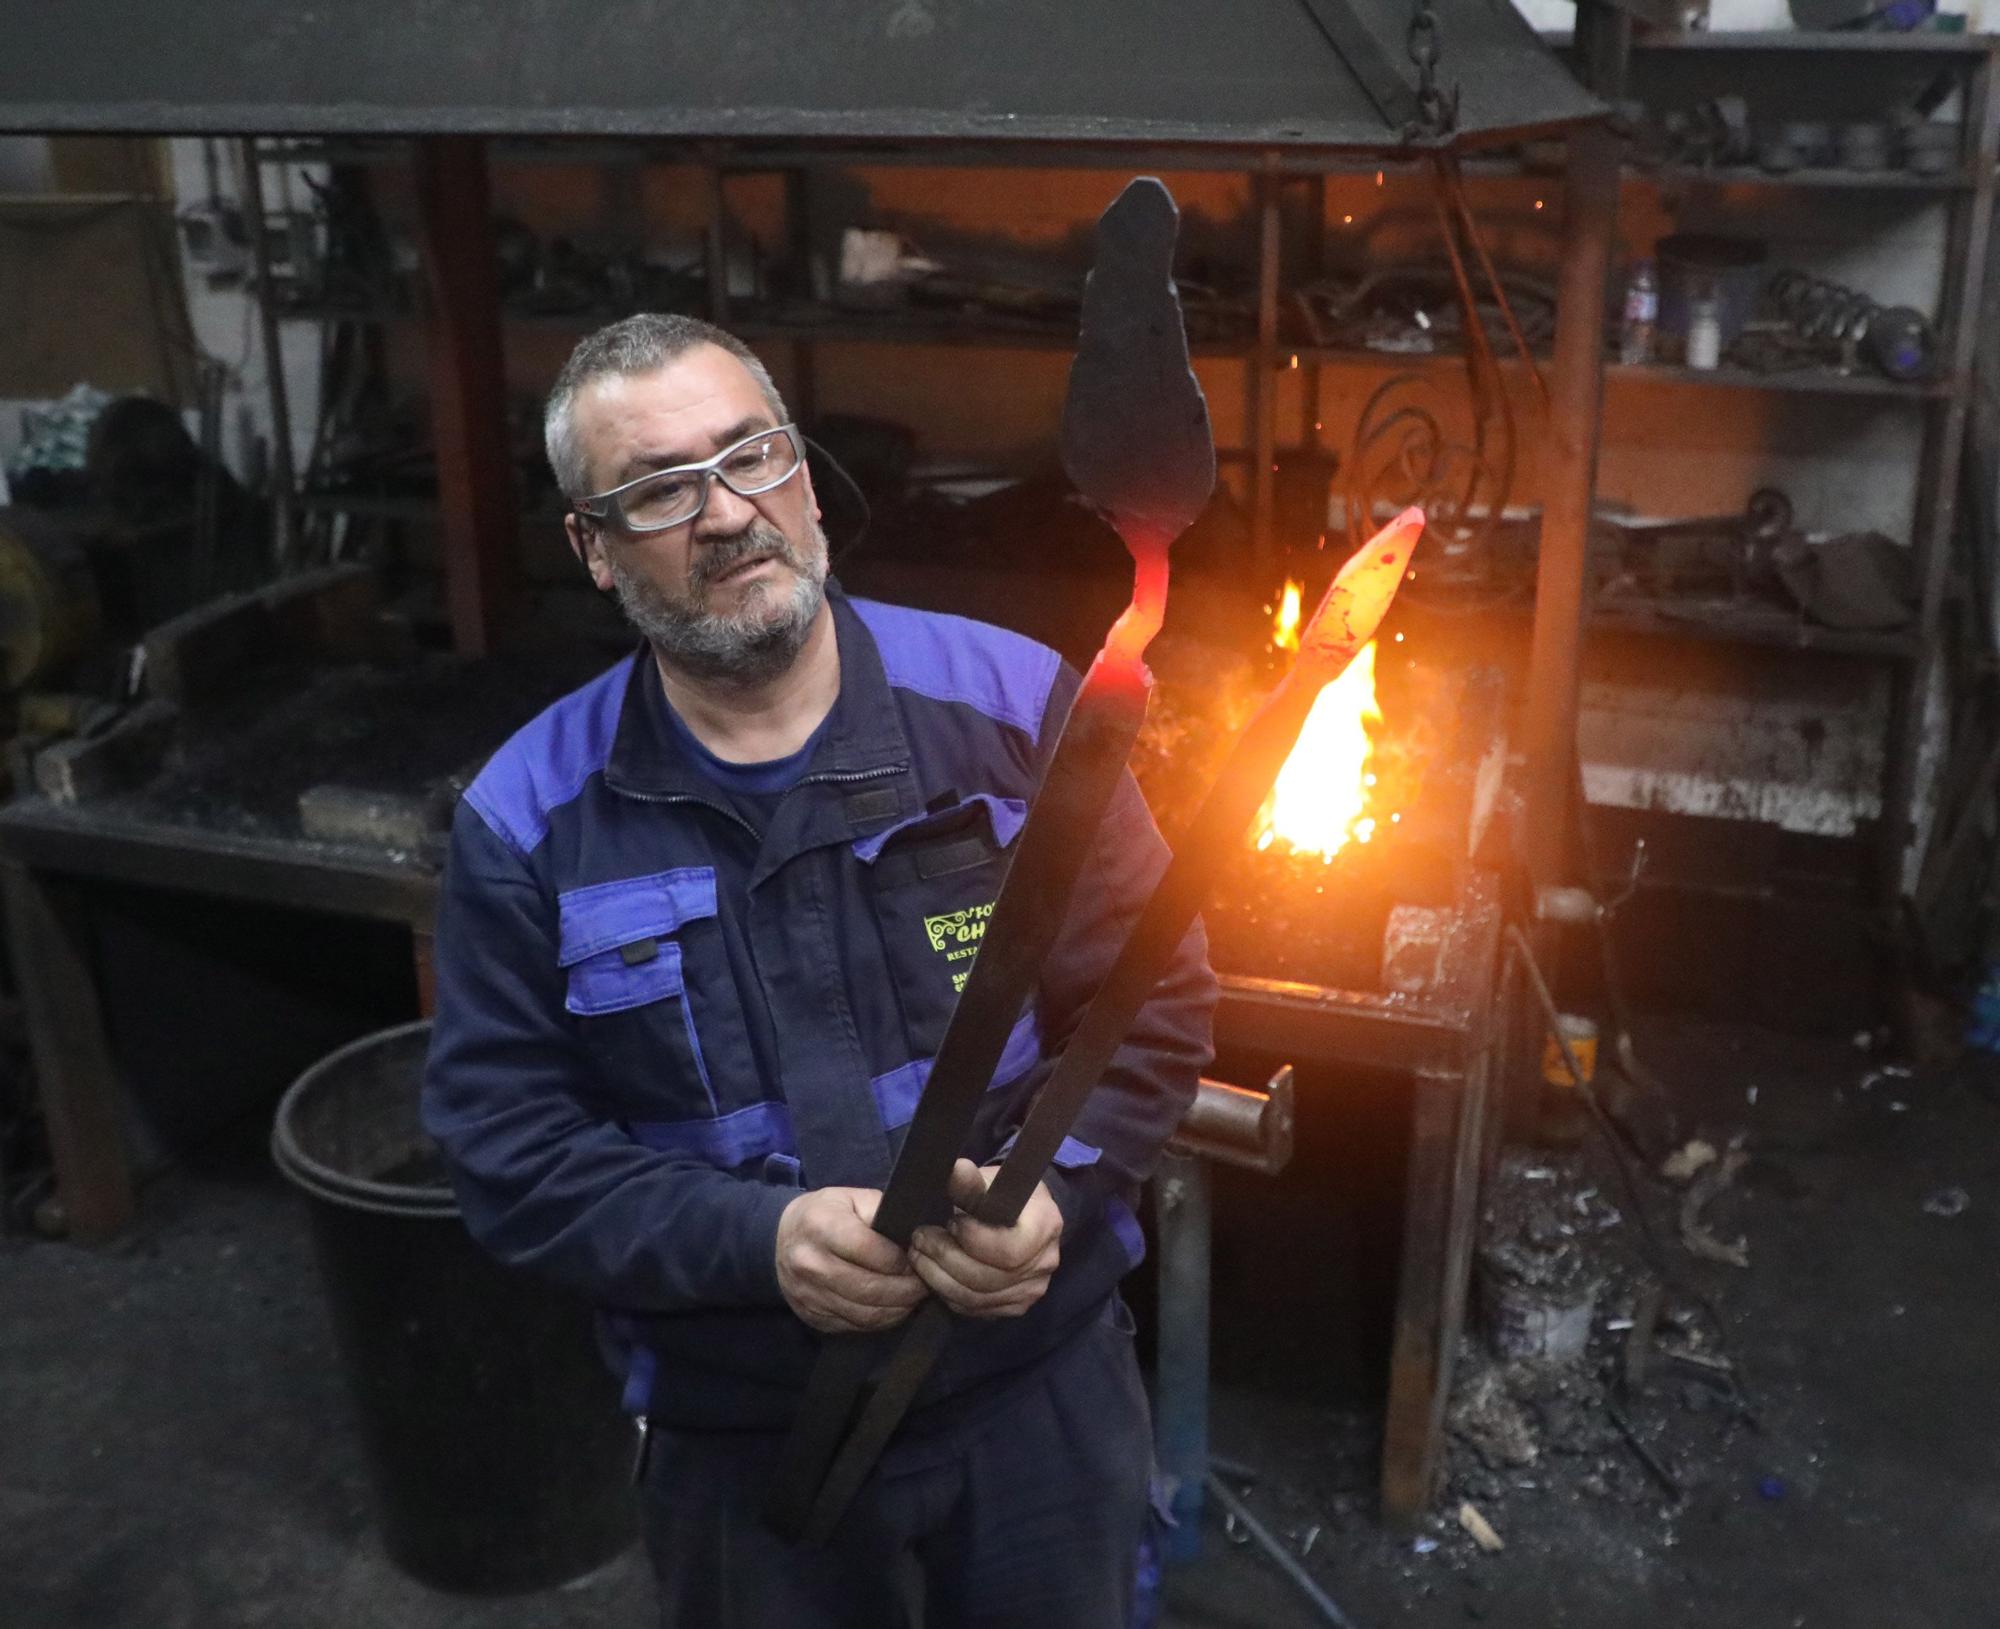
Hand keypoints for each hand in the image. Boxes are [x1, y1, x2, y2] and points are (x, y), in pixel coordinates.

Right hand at [776, 1187, 925, 1333]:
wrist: (779, 1240)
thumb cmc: (825, 1214)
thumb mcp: (852, 1199)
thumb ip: (882, 1213)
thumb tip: (915, 1237)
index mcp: (821, 1226)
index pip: (870, 1250)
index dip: (900, 1259)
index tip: (919, 1259)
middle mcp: (810, 1263)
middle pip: (869, 1288)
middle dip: (906, 1290)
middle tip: (925, 1285)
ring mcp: (808, 1295)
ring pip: (864, 1314)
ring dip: (898, 1309)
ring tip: (915, 1298)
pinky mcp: (811, 1316)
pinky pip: (854, 1326)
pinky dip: (880, 1320)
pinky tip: (893, 1308)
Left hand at [909, 1159, 1061, 1319]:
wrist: (1023, 1217)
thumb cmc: (1004, 1194)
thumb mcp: (990, 1180)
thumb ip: (972, 1182)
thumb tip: (955, 1170)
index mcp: (1045, 1226)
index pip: (1007, 1249)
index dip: (972, 1240)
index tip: (949, 1222)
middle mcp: (1044, 1264)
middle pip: (988, 1277)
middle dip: (945, 1258)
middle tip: (919, 1239)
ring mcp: (1031, 1290)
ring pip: (977, 1298)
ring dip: (938, 1278)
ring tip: (918, 1255)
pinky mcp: (1015, 1306)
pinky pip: (976, 1309)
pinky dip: (948, 1294)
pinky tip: (933, 1274)